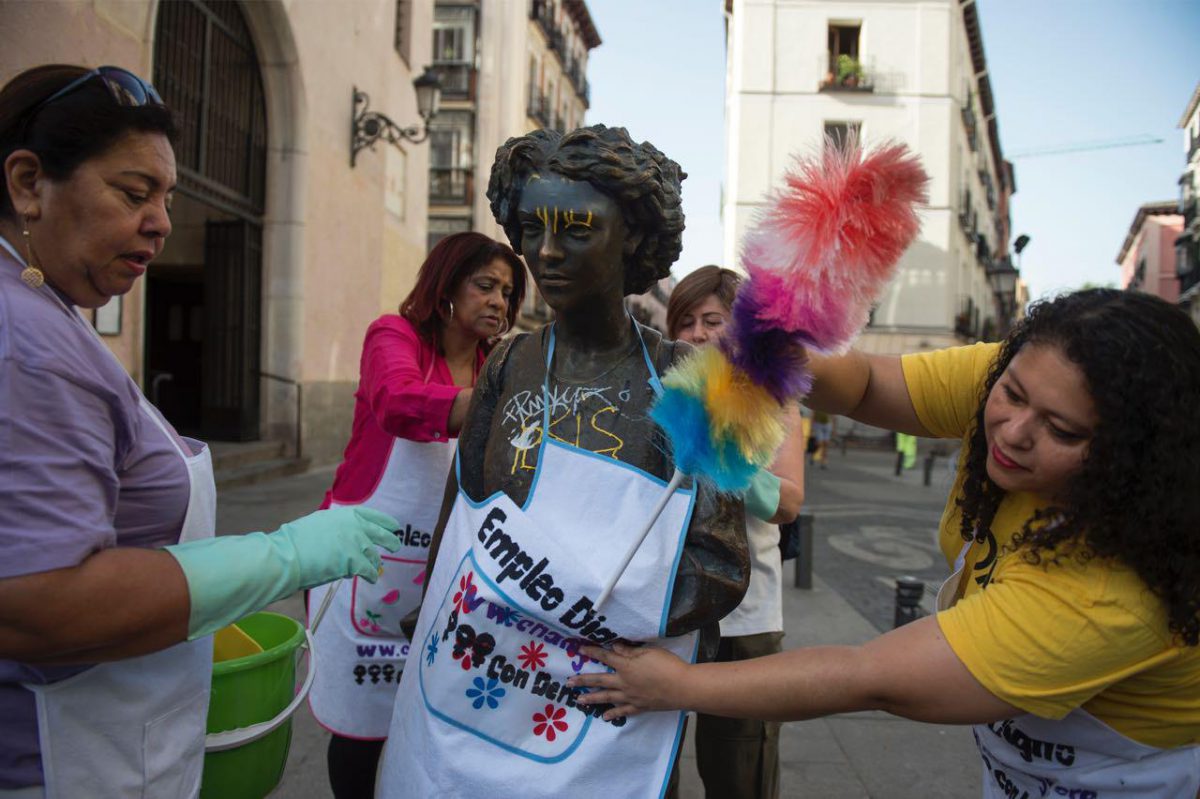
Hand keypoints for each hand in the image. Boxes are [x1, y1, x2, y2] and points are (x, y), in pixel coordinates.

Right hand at [166, 506, 400, 638]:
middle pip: (380, 533)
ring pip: (374, 554)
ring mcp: (355, 543)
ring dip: (375, 562)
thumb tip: (344, 539)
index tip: (394, 525)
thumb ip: (334, 529)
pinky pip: (369, 570)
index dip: (384, 521)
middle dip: (390, 540)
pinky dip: (371, 575)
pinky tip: (372, 579)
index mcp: (342, 514)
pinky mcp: (354, 561)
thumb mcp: (316, 526)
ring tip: (376, 569)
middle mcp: (353, 525)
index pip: (370, 515)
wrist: (286, 557)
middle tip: (396, 546)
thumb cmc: (293, 545)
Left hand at [566, 642, 689, 719]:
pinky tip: (605, 717)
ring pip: (607, 698)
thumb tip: (615, 646)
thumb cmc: (668, 665)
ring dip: (592, 698)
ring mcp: (631, 697)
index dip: (592, 652)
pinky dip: (613, 714)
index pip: (605, 656)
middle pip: (599, 680)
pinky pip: (623, 711)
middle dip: (583, 680)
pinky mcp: (640, 707)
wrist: (682, 687)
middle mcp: (624, 682)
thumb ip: (630, 651)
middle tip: (568, 682)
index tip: (579, 650)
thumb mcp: (648, 652)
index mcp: (626, 666)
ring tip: (579, 700)